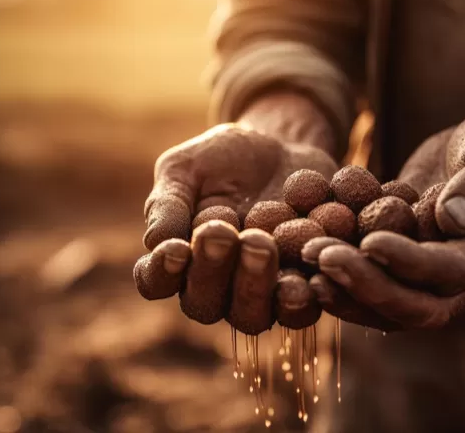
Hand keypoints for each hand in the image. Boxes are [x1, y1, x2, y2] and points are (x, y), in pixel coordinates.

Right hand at [134, 94, 338, 334]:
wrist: (283, 147)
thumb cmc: (223, 159)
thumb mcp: (187, 168)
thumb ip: (168, 203)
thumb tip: (154, 243)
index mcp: (178, 262)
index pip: (156, 281)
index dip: (161, 271)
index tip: (176, 247)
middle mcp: (215, 289)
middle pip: (205, 304)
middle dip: (213, 271)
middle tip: (224, 233)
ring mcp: (260, 296)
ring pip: (253, 316)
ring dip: (256, 286)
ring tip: (262, 244)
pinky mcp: (304, 289)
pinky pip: (304, 307)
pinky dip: (307, 290)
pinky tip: (310, 263)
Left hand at [305, 103, 464, 329]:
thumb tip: (450, 218)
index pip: (456, 270)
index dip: (412, 263)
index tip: (370, 242)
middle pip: (418, 306)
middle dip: (368, 287)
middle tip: (321, 259)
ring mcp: (434, 271)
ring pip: (390, 304)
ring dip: (346, 289)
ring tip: (305, 261)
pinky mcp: (405, 257)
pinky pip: (374, 278)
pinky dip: (341, 273)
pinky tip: (304, 253)